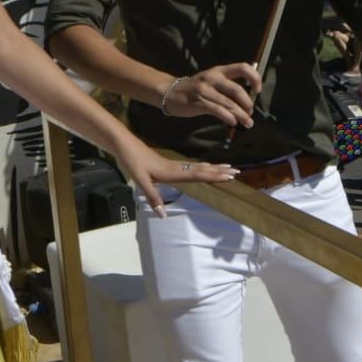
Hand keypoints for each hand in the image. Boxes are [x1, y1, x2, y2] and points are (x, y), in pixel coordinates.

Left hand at [112, 137, 237, 218]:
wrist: (125, 146)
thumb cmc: (132, 162)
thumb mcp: (140, 182)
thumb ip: (152, 198)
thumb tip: (163, 216)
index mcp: (172, 172)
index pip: (198, 174)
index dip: (214, 176)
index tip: (229, 176)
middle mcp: (176, 168)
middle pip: (202, 170)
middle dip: (219, 171)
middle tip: (237, 171)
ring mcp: (174, 165)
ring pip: (198, 167)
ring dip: (213, 168)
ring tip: (227, 168)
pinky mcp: (169, 165)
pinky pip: (191, 167)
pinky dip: (202, 167)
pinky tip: (204, 168)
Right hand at [160, 63, 262, 127]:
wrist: (170, 92)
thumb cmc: (195, 89)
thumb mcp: (211, 82)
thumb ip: (227, 88)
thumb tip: (247, 102)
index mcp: (219, 71)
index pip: (242, 68)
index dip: (254, 78)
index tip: (257, 90)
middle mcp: (213, 77)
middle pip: (237, 90)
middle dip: (248, 104)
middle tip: (250, 113)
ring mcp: (205, 90)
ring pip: (229, 103)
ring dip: (241, 115)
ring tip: (248, 123)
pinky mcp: (199, 102)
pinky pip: (218, 110)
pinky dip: (228, 117)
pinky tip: (233, 122)